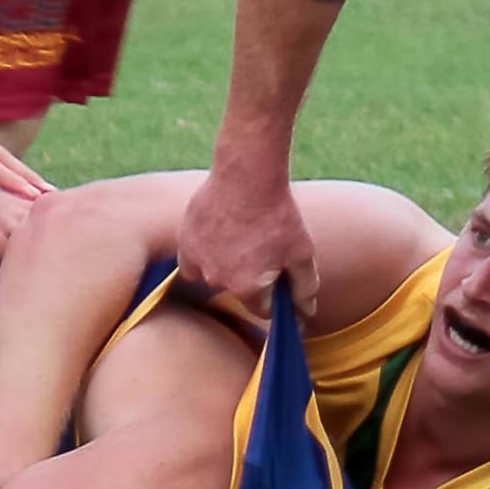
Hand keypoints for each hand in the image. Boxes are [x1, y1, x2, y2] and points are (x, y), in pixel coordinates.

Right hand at [178, 163, 318, 318]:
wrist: (247, 175)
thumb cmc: (278, 214)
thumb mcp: (302, 253)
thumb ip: (304, 288)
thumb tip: (305, 313)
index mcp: (246, 287)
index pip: (262, 310)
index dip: (275, 300)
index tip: (281, 286)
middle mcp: (218, 280)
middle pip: (238, 291)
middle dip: (251, 279)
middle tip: (263, 251)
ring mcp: (197, 260)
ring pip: (212, 277)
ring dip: (225, 268)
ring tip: (241, 241)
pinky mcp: (184, 241)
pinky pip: (192, 262)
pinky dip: (204, 256)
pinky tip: (218, 238)